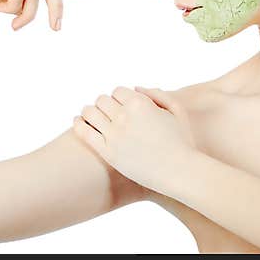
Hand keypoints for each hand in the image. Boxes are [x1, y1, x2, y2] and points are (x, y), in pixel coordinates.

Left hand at [72, 86, 196, 192]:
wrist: (179, 171)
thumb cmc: (182, 141)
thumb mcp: (177, 110)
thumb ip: (158, 94)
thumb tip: (136, 88)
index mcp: (140, 103)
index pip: (118, 91)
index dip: (119, 97)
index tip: (121, 105)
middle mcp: (124, 116)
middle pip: (102, 100)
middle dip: (105, 104)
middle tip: (106, 112)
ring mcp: (114, 134)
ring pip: (90, 112)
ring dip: (90, 111)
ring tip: (91, 116)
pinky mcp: (108, 152)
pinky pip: (85, 132)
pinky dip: (78, 123)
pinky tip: (77, 121)